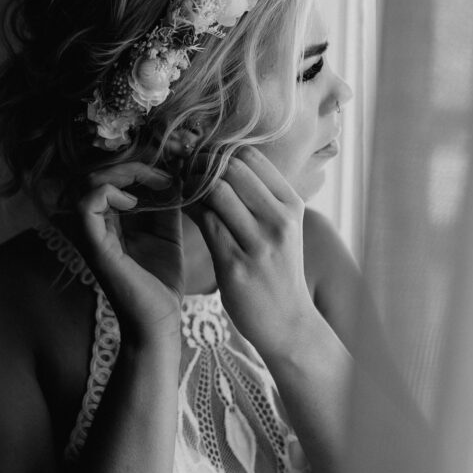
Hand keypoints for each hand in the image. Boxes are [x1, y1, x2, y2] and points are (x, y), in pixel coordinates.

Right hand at [76, 162, 183, 344]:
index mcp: (109, 221)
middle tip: (162, 173)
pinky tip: (135, 203)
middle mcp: (94, 225)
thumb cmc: (161, 281)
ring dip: (121, 173)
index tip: (168, 172)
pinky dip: (110, 192)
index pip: (108, 177)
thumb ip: (167, 203)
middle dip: (129, 164)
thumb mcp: (167, 232)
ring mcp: (90, 234)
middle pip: (93, 173)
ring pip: (85, 182)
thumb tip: (173, 171)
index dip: (135, 164)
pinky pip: (86, 204)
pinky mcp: (94, 246)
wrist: (160, 321)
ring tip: (151, 182)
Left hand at [185, 147, 316, 358]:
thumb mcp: (282, 228)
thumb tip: (225, 161)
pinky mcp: (236, 265)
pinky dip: (189, 207)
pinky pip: (205, 222)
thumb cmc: (277, 270)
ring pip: (216, 192)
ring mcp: (259, 244)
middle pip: (232, 169)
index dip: (221, 150)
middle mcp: (279, 221)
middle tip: (184, 166)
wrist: (287, 322)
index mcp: (291, 205)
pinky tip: (182, 205)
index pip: (251, 158)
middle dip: (201, 163)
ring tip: (181, 184)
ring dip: (192, 183)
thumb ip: (260, 197)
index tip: (202, 155)